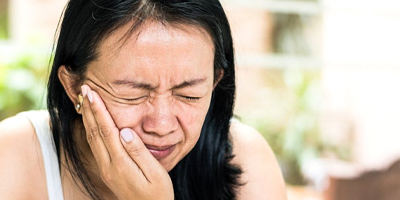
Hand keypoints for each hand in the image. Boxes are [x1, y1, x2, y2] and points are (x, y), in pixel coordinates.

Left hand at [80, 85, 173, 199]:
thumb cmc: (158, 193)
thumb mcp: (155, 173)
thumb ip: (139, 152)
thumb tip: (125, 131)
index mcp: (121, 164)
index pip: (107, 131)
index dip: (99, 111)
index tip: (92, 93)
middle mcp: (109, 165)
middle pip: (95, 132)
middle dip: (89, 109)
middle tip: (84, 89)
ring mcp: (106, 169)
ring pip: (92, 138)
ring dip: (88, 118)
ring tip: (85, 100)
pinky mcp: (107, 170)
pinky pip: (95, 146)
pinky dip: (91, 129)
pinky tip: (92, 122)